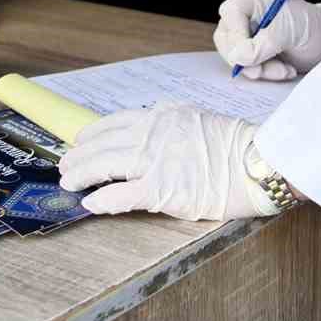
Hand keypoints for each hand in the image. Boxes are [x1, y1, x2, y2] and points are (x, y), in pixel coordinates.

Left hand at [58, 102, 275, 219]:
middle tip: (66, 165)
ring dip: (81, 175)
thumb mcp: (196, 115)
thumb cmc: (233, 143)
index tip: (80, 141)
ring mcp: (155, 162)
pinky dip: (102, 200)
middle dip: (79, 155)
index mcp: (162, 116)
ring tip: (69, 182)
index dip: (93, 134)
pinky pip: (120, 195)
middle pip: (103, 143)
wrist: (254, 162)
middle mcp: (153, 134)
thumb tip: (149, 117)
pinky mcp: (160, 190)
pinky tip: (91, 204)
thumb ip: (169, 117)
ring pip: (104, 165)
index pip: (115, 122)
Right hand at [213, 0, 320, 80]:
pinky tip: (285, 70)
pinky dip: (265, 74)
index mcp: (255, 2)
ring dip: (259, 70)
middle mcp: (247, 18)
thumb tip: (238, 56)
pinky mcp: (255, 55)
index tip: (249, 54)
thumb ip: (265, 42)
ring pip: (236, 58)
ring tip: (284, 70)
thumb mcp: (292, 31)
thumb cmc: (314, 27)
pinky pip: (248, 68)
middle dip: (247, 59)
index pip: (230, 13)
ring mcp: (249, 37)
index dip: (235, 35)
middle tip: (266, 69)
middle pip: (227, 39)